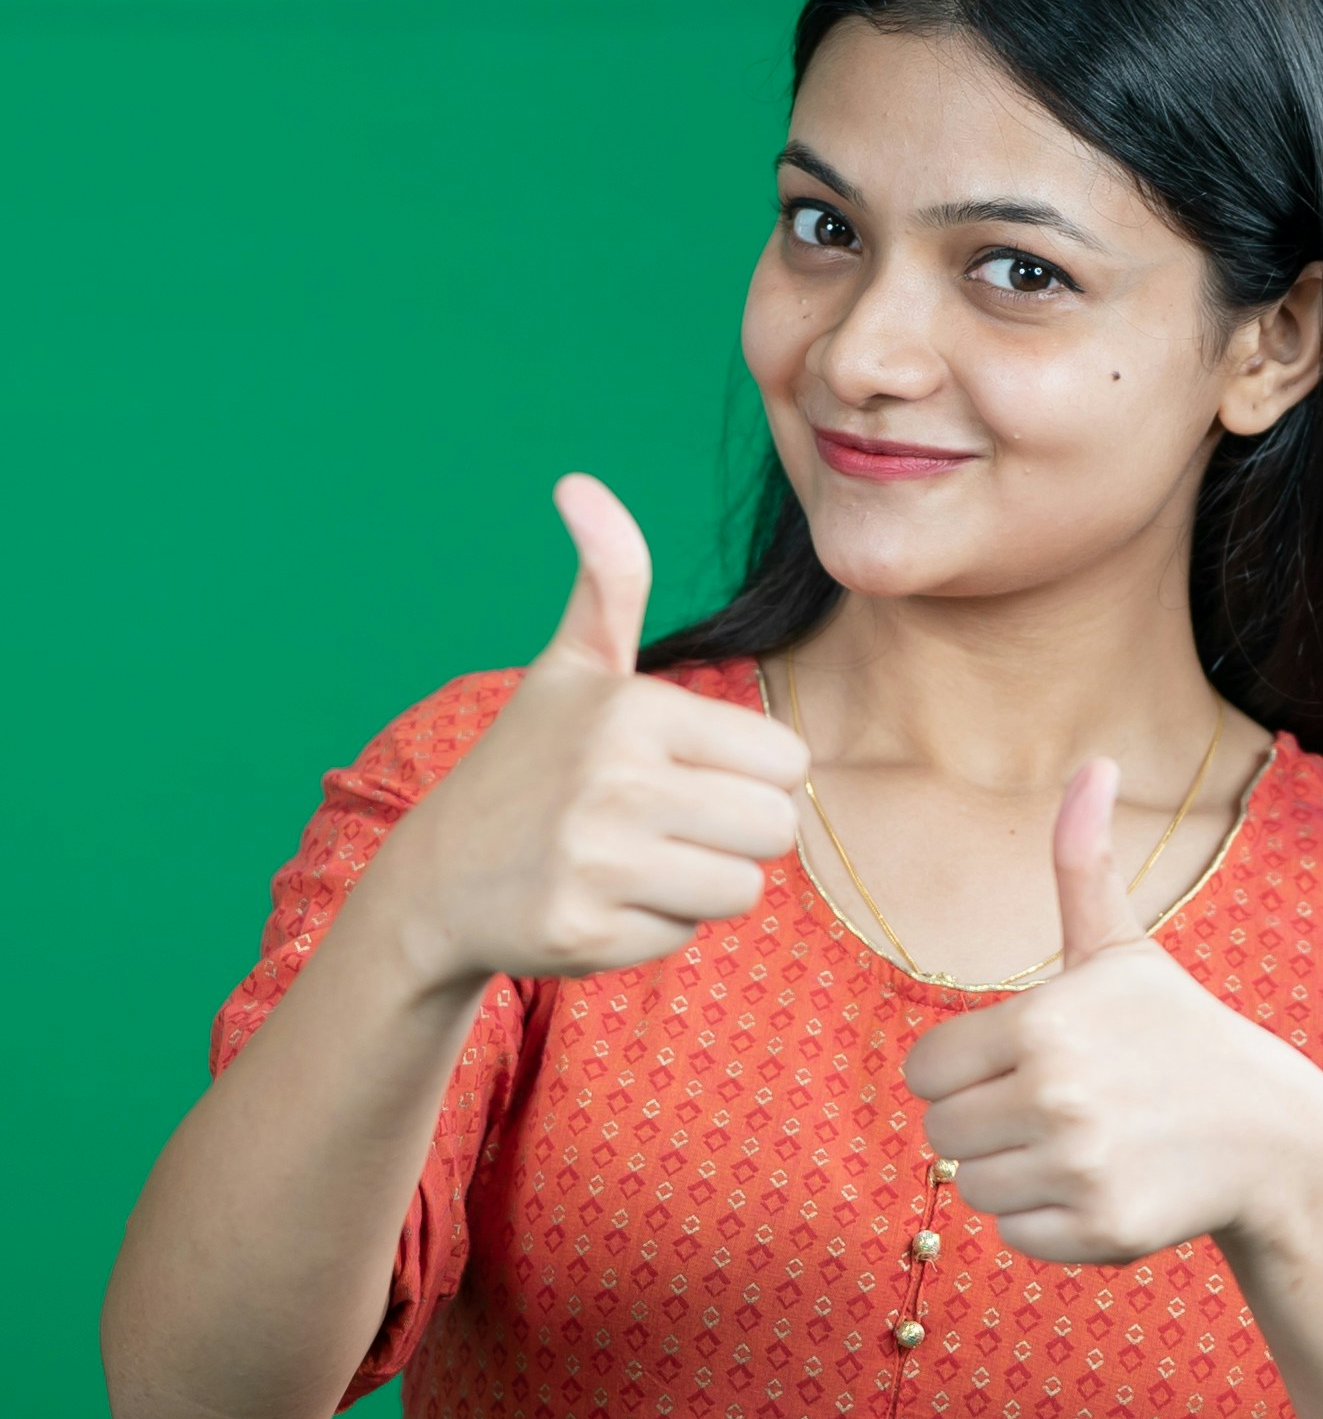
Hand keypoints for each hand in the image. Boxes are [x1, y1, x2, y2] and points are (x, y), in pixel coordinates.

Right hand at [370, 474, 808, 990]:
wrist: (438, 878)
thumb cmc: (527, 764)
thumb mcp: (571, 667)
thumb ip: (608, 580)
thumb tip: (581, 482)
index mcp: (634, 710)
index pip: (786, 761)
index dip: (752, 773)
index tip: (690, 771)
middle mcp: (616, 782)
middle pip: (776, 828)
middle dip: (737, 832)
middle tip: (670, 822)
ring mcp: (597, 862)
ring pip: (741, 888)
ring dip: (702, 882)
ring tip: (637, 858)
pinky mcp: (584, 933)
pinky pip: (684, 936)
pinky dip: (654, 926)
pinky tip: (602, 898)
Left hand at [903, 757, 1322, 1265]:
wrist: (1267, 1133)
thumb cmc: (1175, 1030)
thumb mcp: (1121, 947)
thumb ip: (1083, 860)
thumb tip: (1095, 761)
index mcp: (1042, 1023)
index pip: (924, 1070)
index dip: (963, 1068)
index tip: (1019, 1061)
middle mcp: (1055, 1096)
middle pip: (942, 1131)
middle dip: (986, 1120)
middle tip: (1055, 1105)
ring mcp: (1079, 1167)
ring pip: (972, 1185)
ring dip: (1014, 1170)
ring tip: (1079, 1142)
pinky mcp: (1100, 1229)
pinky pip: (1013, 1233)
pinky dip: (1047, 1218)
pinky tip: (1100, 1182)